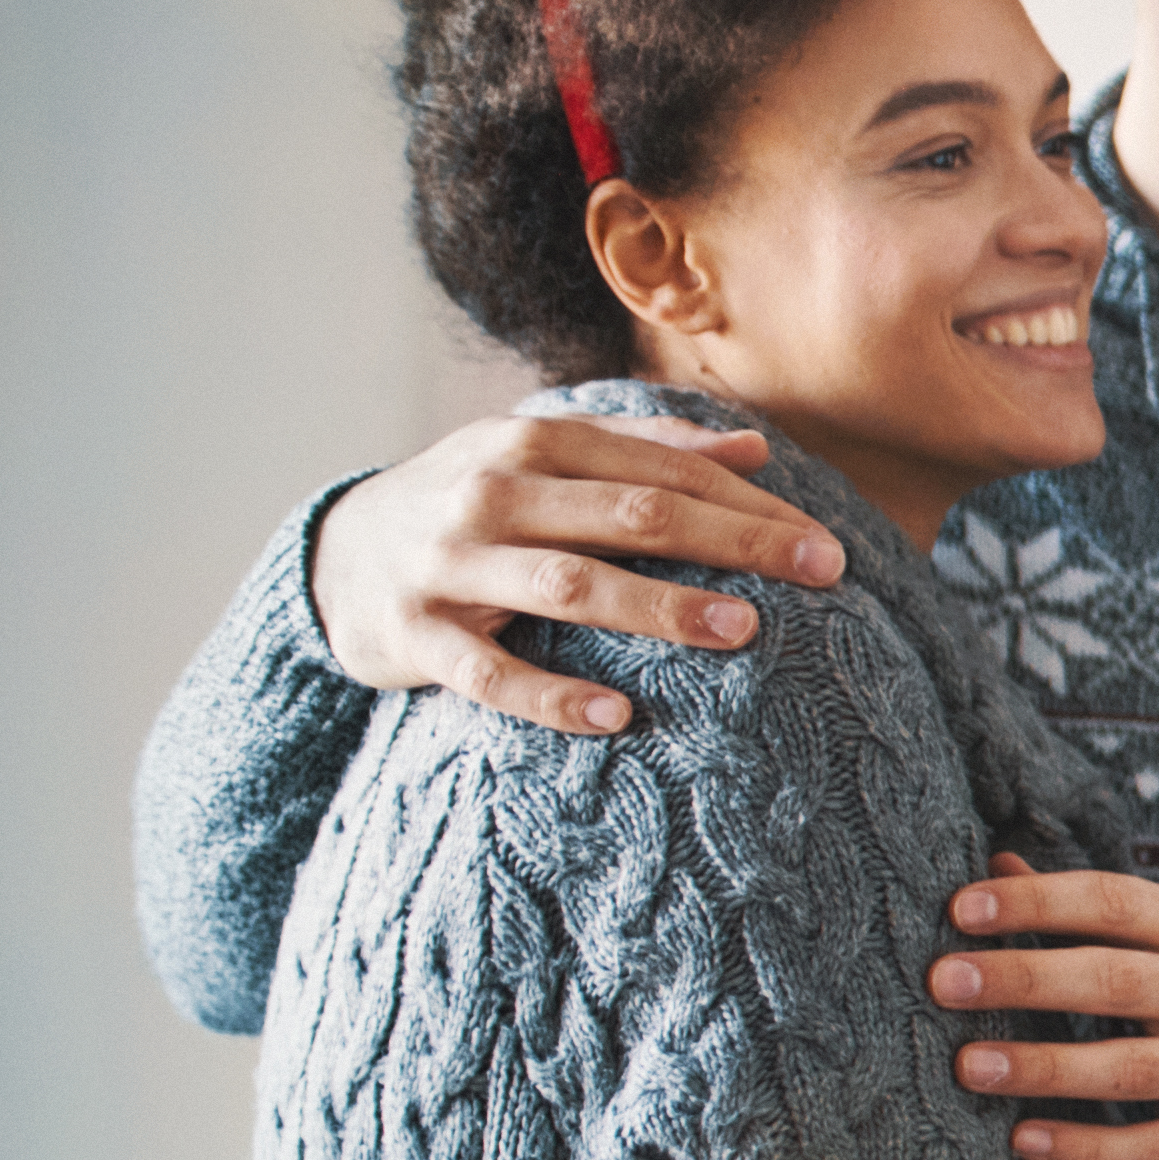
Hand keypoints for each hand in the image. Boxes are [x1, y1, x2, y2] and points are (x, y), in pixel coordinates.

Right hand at [309, 408, 846, 731]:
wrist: (334, 555)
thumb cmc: (471, 503)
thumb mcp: (543, 457)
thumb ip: (646, 449)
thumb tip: (755, 450)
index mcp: (536, 444)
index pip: (663, 471)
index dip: (750, 505)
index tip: (825, 544)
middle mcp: (492, 494)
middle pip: (633, 516)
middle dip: (732, 542)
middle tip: (819, 572)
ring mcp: (449, 565)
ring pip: (568, 584)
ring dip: (657, 607)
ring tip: (741, 628)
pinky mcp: (414, 636)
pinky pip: (489, 674)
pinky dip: (552, 696)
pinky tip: (617, 715)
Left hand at [939, 857, 1158, 1159]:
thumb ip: (1087, 910)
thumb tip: (994, 866)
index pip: (1115, 902)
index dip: (1039, 902)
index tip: (962, 908)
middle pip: (1116, 980)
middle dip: (1026, 978)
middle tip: (945, 981)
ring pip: (1129, 1067)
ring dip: (1046, 1067)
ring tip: (969, 1066)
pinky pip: (1149, 1147)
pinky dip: (1086, 1147)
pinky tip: (1024, 1140)